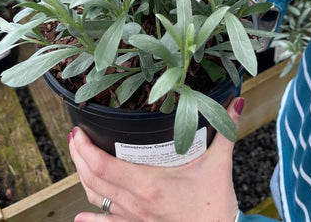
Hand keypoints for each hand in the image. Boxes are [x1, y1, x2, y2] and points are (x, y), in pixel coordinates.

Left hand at [69, 96, 244, 221]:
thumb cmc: (216, 206)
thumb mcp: (220, 164)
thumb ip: (225, 130)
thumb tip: (235, 100)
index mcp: (149, 185)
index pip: (104, 166)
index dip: (84, 149)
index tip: (78, 131)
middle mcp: (135, 204)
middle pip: (93, 180)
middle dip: (78, 157)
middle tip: (74, 137)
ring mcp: (134, 220)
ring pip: (96, 200)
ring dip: (83, 179)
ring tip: (79, 159)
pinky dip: (92, 219)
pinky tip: (79, 216)